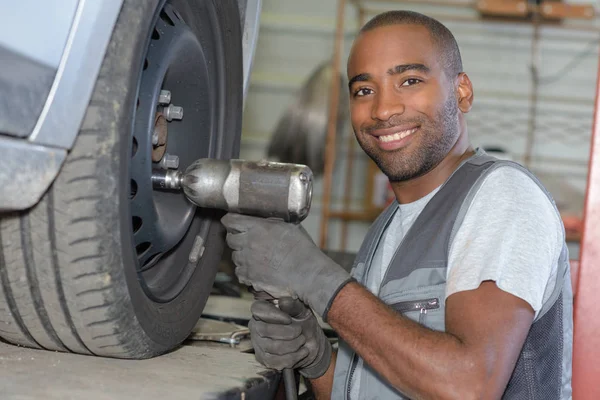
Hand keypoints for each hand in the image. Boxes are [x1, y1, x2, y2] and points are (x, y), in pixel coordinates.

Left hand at [221, 213, 352, 318]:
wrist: (308, 275)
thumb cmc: (303, 250)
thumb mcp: (290, 226)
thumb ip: (272, 222)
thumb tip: (265, 219)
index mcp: (257, 227)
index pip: (230, 220)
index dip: (230, 221)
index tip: (233, 222)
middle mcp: (248, 243)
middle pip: (230, 239)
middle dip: (237, 238)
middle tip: (249, 241)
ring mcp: (247, 261)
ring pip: (235, 256)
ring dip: (243, 256)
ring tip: (258, 258)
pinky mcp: (248, 277)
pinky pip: (240, 272)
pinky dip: (246, 271)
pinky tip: (259, 270)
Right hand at [249, 298, 331, 378]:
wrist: (309, 344)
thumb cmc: (303, 323)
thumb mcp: (302, 311)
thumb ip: (293, 305)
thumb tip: (283, 301)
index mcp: (262, 310)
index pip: (258, 309)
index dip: (273, 314)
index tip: (289, 319)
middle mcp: (256, 326)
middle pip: (264, 330)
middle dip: (287, 332)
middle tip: (300, 331)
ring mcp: (258, 344)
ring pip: (272, 347)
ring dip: (293, 345)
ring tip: (302, 340)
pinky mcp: (264, 359)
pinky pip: (276, 361)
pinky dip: (293, 357)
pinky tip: (302, 351)